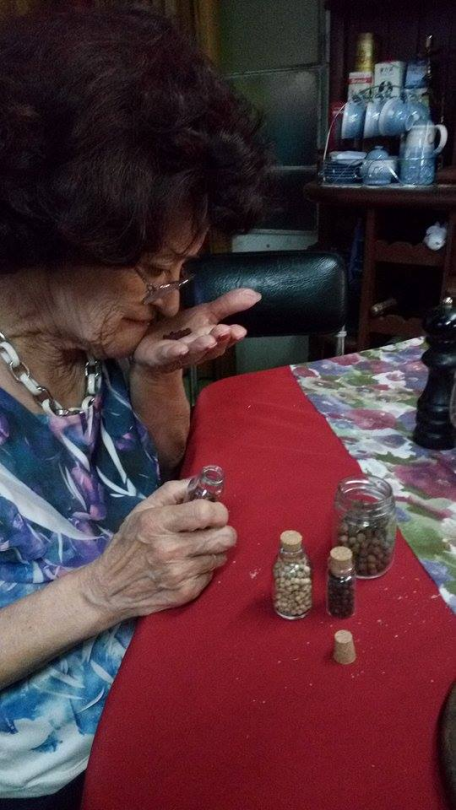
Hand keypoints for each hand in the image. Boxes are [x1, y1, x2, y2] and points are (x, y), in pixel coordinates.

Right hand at [82, 479, 235, 620]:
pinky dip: (204, 568)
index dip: (218, 510)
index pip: (205, 513)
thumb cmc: (128, 544)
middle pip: (224, 537)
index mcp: (158, 523)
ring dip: (214, 550)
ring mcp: (179, 574)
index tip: (214, 512)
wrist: (110, 589)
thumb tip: (200, 481)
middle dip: (224, 530)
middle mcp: (170, 549)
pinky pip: (211, 574)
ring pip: (221, 556)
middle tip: (213, 531)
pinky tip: (189, 566)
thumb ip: (172, 492)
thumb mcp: (142, 510)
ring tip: (198, 548)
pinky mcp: (185, 593)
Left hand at [132, 288, 260, 372]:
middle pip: (210, 348)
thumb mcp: (205, 314)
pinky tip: (180, 348)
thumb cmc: (182, 330)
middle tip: (225, 331)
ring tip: (208, 340)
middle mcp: (197, 350)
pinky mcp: (158, 357)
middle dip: (218, 341)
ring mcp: (178, 356)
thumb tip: (256, 294)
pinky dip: (173, 353)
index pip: (224, 340)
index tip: (240, 330)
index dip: (232, 337)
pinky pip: (166, 356)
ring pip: (191, 353)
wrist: (150, 348)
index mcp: (210, 339)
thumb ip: (228, 305)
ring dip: (200, 347)